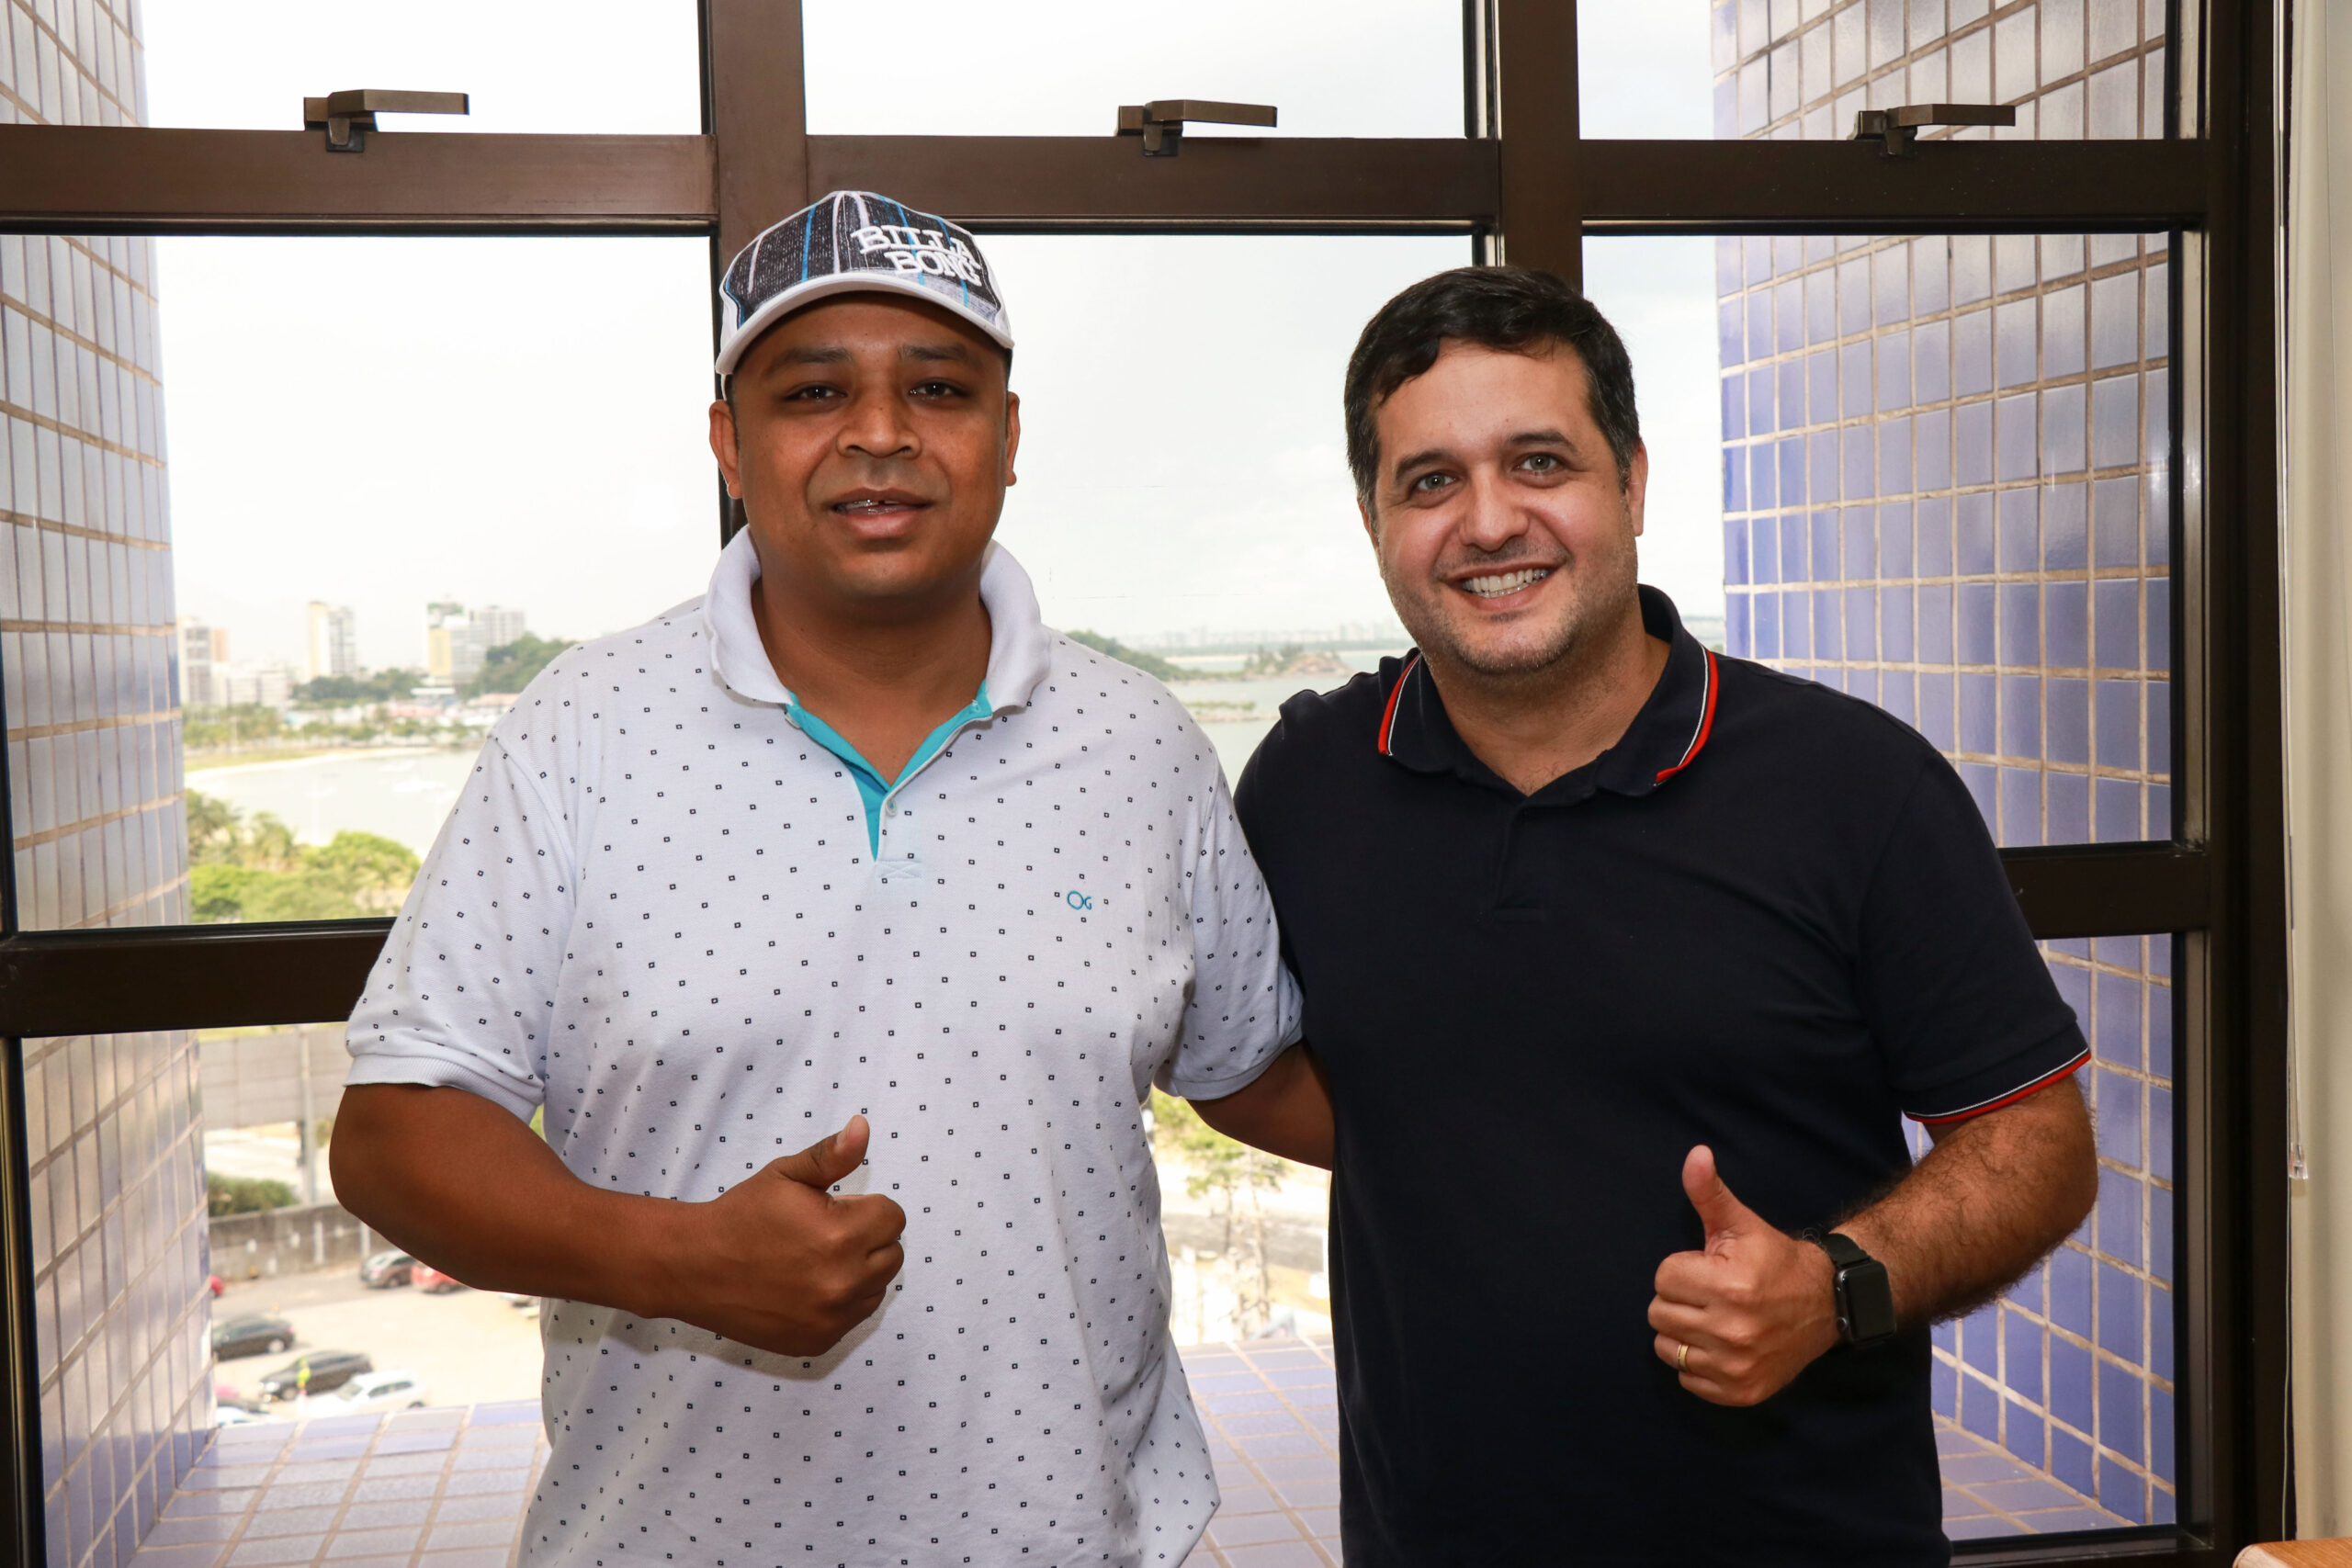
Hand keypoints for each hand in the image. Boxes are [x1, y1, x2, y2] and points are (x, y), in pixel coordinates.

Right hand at [651, 1115, 906, 1356]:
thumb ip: (832, 1155)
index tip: (832, 1210)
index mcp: (840, 1236)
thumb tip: (863, 1127)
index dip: (864, 1208)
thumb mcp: (786, 1174)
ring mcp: (831, 1318)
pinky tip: (807, 1287)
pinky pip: (855, 1317)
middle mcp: (842, 1282)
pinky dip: (841, 1302)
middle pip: (892, 1254)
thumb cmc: (741, 1215)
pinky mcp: (820, 1341)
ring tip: (815, 1260)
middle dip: (867, 1239)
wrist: (694, 1269)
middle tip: (823, 1234)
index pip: (893, 1217)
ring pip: (877, 1287)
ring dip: (859, 1272)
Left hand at [1646, 1145, 1840, 1406]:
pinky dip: (1697, 1364)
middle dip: (1679, 1300)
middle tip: (1710, 1295)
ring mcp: (1736, 1366)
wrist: (1825, 1304)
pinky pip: (1686, 1380)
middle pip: (1659, 1314)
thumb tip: (1695, 1154)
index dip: (1682, 1269)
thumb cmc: (1772, 1259)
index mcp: (1729, 1286)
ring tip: (1713, 1319)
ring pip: (1666, 1349)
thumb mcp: (1741, 1223)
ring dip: (1682, 1333)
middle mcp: (1733, 1330)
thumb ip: (1709, 1192)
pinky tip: (1721, 1346)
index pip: (1662, 1278)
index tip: (1709, 1269)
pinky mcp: (1740, 1392)